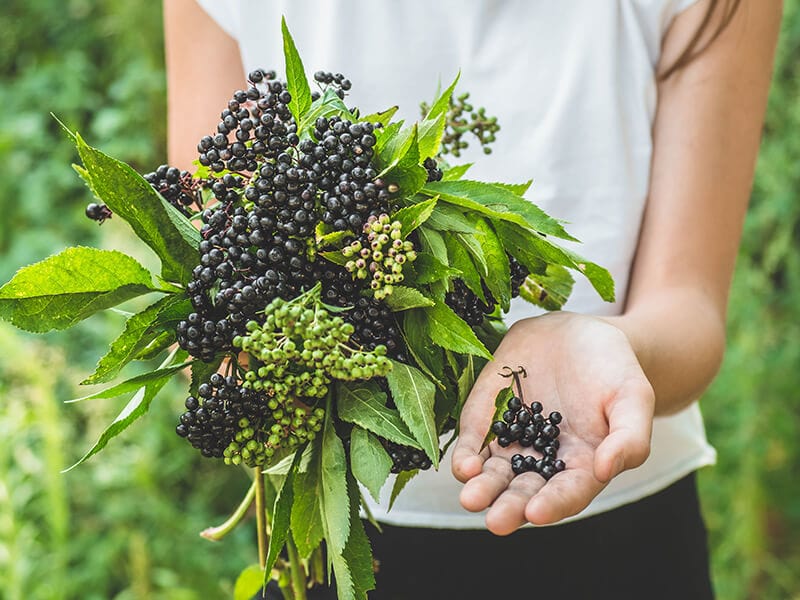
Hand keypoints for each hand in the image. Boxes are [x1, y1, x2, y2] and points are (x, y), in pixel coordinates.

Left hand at [451, 312, 654, 533]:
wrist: (579, 334)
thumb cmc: (613, 369)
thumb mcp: (633, 397)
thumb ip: (629, 438)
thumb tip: (605, 470)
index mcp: (582, 466)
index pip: (567, 494)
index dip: (553, 505)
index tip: (537, 512)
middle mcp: (543, 461)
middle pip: (524, 492)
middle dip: (509, 507)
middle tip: (496, 520)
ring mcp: (512, 440)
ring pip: (493, 475)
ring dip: (482, 489)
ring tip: (471, 497)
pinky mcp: (487, 418)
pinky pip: (474, 442)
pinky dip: (466, 456)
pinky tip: (464, 466)